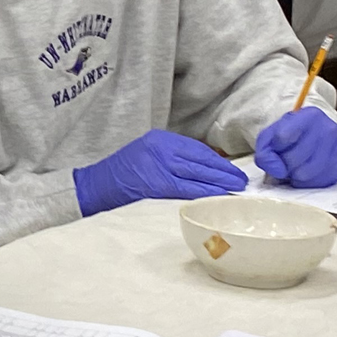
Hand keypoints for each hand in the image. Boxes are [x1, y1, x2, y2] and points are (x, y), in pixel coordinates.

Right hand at [72, 129, 245, 215]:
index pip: (197, 149)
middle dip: (224, 172)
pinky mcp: (158, 185)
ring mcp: (159, 166)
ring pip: (199, 175)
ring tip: (236, 190)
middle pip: (201, 160)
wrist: (95, 186)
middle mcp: (161, 149)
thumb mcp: (147, 155)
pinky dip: (206, 193)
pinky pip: (189, 190)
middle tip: (241, 182)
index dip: (218, 161)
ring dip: (220, 183)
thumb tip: (206, 170)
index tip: (232, 170)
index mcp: (160, 139)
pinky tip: (218, 197)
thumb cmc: (122, 174)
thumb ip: (172, 159)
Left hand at [255, 108, 336, 188]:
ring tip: (293, 166)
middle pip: (294, 158)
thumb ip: (265, 152)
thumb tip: (277, 170)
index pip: (283, 136)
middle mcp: (328, 130)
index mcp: (311, 115)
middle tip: (284, 159)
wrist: (311, 134)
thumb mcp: (270, 135)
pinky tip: (303, 171)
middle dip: (283, 163)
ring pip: (305, 173)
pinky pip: (315, 183)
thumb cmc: (290, 133)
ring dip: (293, 174)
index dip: (275, 146)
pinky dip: (305, 182)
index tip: (276, 146)